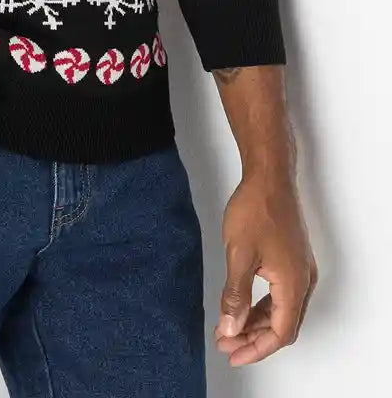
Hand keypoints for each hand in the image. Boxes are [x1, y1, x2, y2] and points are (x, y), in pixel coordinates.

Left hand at [213, 169, 317, 364]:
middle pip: (283, 325)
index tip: (232, 353)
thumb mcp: (239, 255)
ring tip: (230, 329)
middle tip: (226, 344)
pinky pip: (281, 295)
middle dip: (254, 338)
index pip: (280, 332)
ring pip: (282, 310)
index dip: (256, 348)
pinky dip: (262, 305)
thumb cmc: (254, 211)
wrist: (269, 177)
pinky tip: (243, 307)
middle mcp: (303, 281)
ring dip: (257, 322)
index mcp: (293, 284)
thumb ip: (235, 295)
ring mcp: (300, 270)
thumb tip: (231, 328)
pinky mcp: (292, 259)